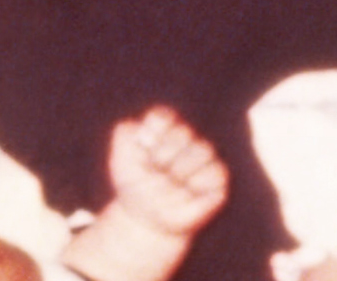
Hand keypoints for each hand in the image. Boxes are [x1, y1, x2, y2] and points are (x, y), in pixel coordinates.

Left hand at [106, 106, 228, 236]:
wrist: (145, 219)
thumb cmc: (134, 185)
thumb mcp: (120, 158)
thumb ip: (125, 133)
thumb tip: (140, 127)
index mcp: (163, 129)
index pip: (161, 117)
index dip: (150, 133)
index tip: (141, 149)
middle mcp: (186, 140)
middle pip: (183, 133)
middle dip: (163, 156)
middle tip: (153, 171)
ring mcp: (203, 159)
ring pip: (203, 150)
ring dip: (181, 171)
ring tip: (170, 184)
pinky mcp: (216, 181)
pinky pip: (217, 172)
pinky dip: (198, 183)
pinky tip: (186, 192)